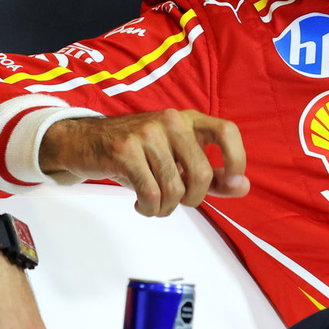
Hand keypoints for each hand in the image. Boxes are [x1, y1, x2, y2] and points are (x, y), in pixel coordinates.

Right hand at [41, 111, 249, 216]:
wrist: (85, 141)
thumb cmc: (137, 154)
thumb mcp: (176, 160)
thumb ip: (212, 175)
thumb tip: (243, 186)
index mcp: (189, 120)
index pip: (226, 131)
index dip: (236, 159)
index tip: (231, 182)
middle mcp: (171, 121)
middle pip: (200, 173)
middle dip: (191, 199)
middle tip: (176, 201)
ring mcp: (147, 133)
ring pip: (174, 189)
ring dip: (166, 208)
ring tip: (154, 204)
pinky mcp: (125, 150)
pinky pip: (151, 194)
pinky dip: (149, 209)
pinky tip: (141, 204)